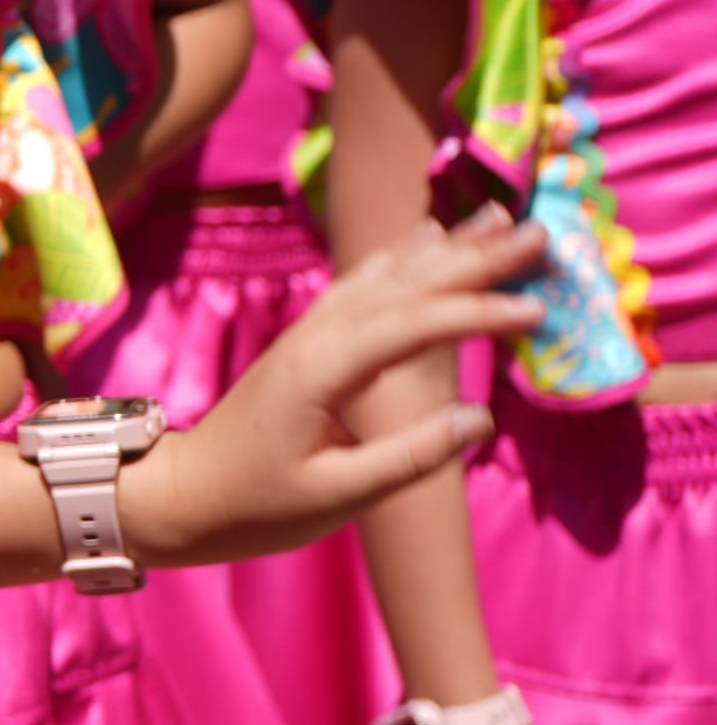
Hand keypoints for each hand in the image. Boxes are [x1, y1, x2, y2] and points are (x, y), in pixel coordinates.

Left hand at [125, 209, 545, 566]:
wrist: (185, 496)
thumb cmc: (257, 505)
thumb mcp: (337, 496)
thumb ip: (409, 457)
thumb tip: (480, 417)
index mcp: (322, 371)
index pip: (412, 326)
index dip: (477, 315)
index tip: (539, 311)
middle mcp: (315, 338)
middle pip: (404, 286)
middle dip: (474, 259)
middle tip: (539, 234)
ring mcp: (308, 334)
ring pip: (385, 277)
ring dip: (444, 249)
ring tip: (498, 219)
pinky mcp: (308, 342)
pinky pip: (363, 286)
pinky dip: (403, 260)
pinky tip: (427, 241)